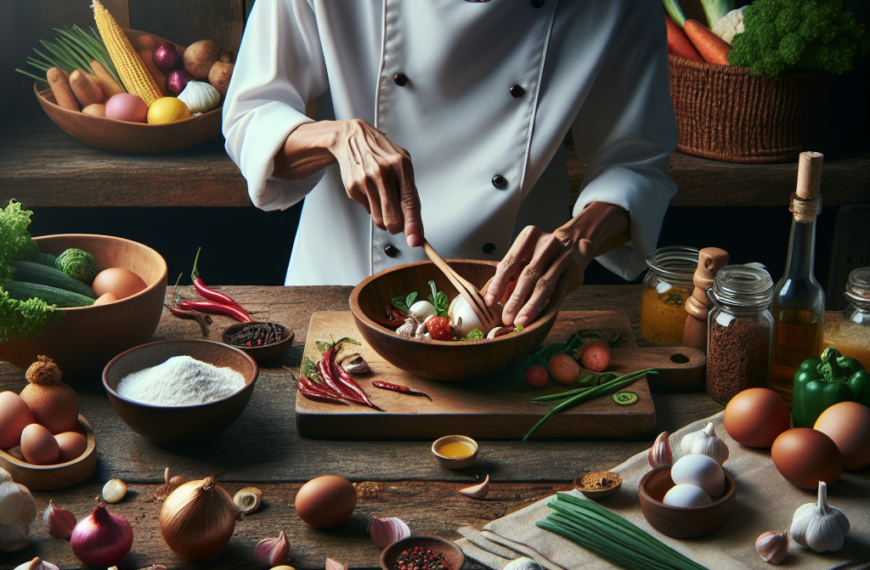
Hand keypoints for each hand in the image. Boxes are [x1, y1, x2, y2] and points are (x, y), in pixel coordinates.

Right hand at [275, 119, 423, 246]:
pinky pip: (367, 211)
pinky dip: (371, 205)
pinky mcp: (353, 188)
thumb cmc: (382, 153)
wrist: (352, 138)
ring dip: (384, 217)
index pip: (410, 202)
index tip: (415, 240)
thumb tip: (415, 224)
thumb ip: (410, 192)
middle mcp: (383, 172)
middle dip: (397, 226)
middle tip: (397, 222)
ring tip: (383, 199)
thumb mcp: (402, 164)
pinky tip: (370, 190)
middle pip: (392, 218)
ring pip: (379, 219)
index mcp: (401, 165)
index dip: (413, 224)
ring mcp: (366, 181)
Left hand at [484, 202, 629, 326]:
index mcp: (529, 236)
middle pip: (527, 275)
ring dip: (530, 306)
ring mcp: (563, 256)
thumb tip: (495, 298)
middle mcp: (547, 244)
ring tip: (520, 321)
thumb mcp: (526, 255)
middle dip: (515, 299)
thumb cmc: (543, 254)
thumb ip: (513, 272)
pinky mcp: (574, 270)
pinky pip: (557, 291)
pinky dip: (545, 305)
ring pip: (544, 285)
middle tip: (506, 318)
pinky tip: (536, 316)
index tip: (490, 302)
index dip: (498, 284)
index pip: (510, 262)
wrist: (575, 244)